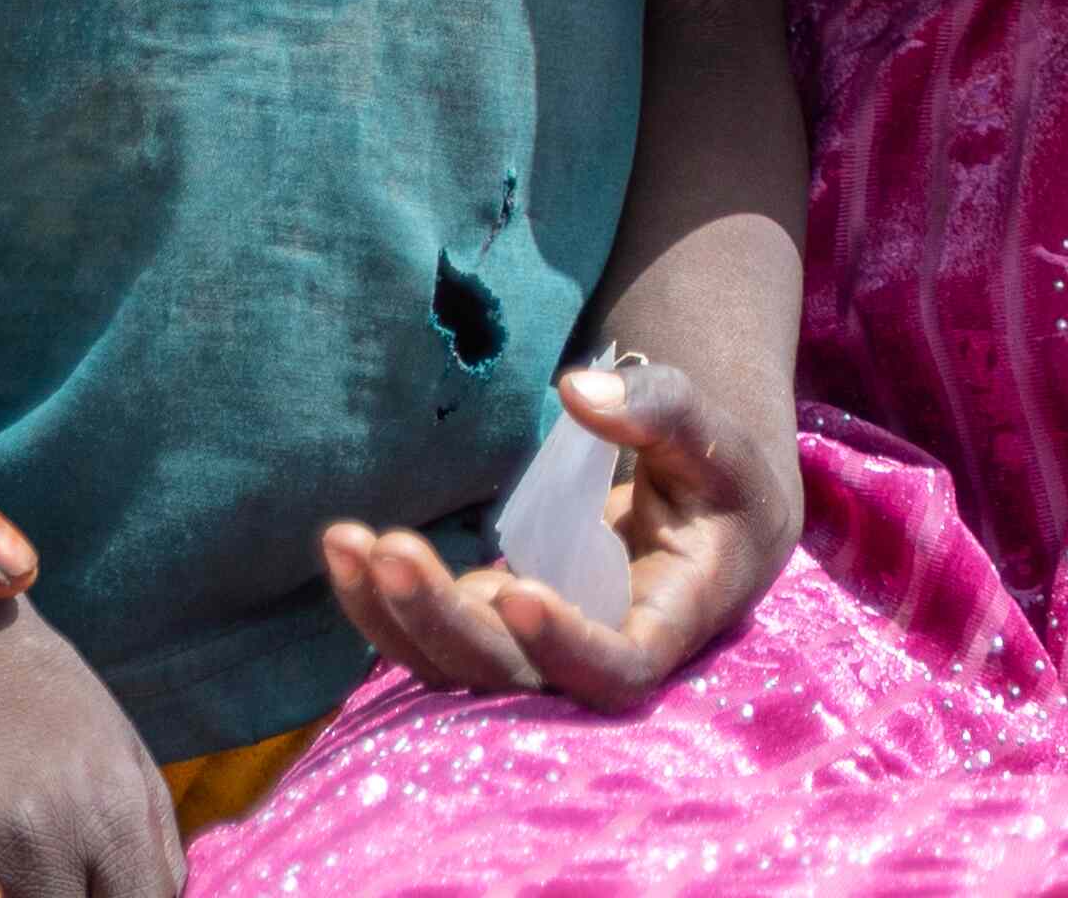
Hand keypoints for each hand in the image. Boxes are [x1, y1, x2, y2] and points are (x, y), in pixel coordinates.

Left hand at [313, 352, 801, 709]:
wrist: (706, 519)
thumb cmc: (722, 478)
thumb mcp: (715, 438)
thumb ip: (661, 409)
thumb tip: (578, 390)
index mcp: (667, 626)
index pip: (615, 669)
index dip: (564, 645)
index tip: (514, 588)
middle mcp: (593, 658)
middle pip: (510, 678)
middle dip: (443, 620)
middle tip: (391, 549)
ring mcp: (535, 651)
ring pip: (455, 669)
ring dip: (394, 617)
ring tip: (346, 542)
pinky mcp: (493, 628)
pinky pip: (430, 639)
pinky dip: (381, 604)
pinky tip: (345, 547)